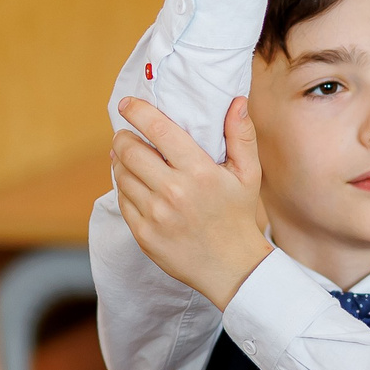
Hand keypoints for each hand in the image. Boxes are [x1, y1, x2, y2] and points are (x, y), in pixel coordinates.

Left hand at [111, 95, 272, 307]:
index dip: (138, 112)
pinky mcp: (144, 234)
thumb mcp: (248, 175)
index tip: (127, 104)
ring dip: (121, 162)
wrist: (232, 268)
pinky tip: (133, 184)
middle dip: (123, 137)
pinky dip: (124, 187)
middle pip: (130, 151)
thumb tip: (237, 101)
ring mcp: (156, 215)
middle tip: (126, 135)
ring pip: (121, 175)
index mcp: (200, 172)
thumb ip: (241, 135)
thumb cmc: (238, 216)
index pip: (158, 130)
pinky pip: (122, 201)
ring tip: (128, 158)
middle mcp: (174, 192)